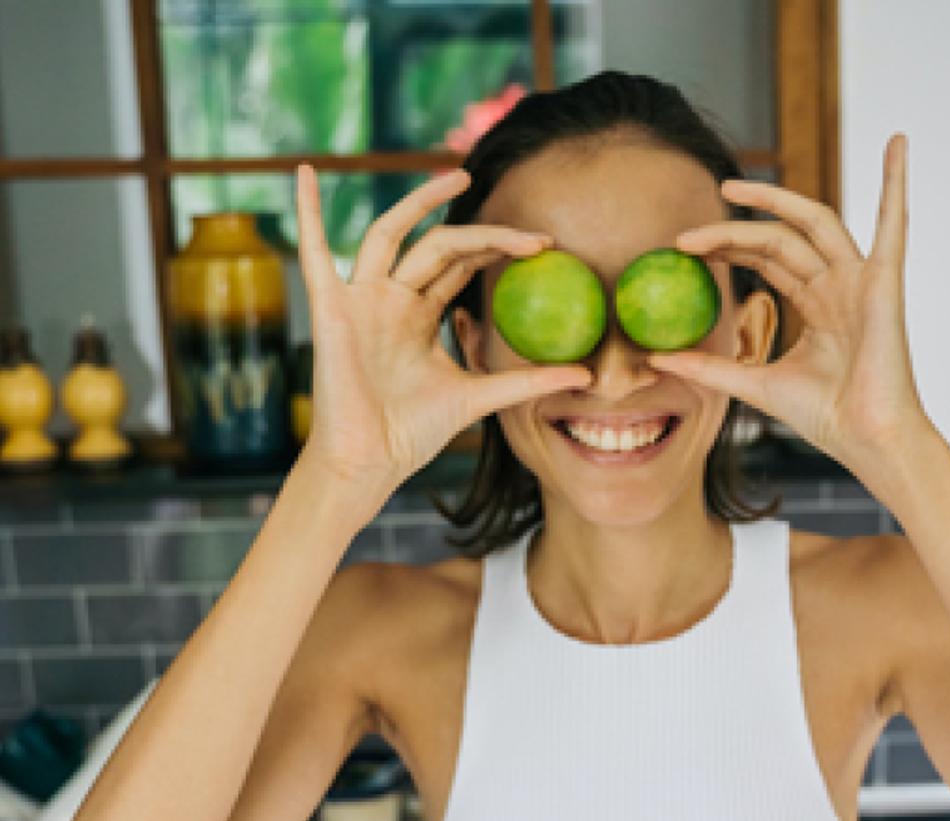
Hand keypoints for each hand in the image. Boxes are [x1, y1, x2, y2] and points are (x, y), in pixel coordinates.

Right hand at [294, 164, 591, 506]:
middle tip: (529, 235)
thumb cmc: (413, 433)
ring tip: (458, 176)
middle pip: (438, 246)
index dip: (498, 249)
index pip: (461, 265)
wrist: (371, 460)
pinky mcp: (331, 308)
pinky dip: (306, 213)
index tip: (544, 246)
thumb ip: (527, 382)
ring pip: (390, 234)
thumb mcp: (480, 399)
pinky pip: (313, 253)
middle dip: (485, 235)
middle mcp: (391, 299)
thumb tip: (586, 377)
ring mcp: (361, 299)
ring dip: (420, 202)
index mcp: (421, 315)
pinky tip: (304, 172)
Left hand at [647, 134, 934, 472]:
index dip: (727, 247)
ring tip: (732, 186)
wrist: (866, 441)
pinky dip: (896, 182)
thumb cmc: (825, 418)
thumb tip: (657, 359)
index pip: (767, 259)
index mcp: (816, 305)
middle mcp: (839, 286)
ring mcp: (862, 281)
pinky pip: (894, 225)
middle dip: (733, 229)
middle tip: (688, 231)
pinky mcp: (885, 283)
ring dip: (775, 200)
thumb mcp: (752, 384)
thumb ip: (711, 368)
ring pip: (815, 223)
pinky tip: (896, 143)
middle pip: (780, 238)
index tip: (684, 246)